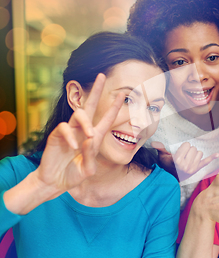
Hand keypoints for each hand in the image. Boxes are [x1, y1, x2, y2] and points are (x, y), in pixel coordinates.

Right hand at [35, 74, 124, 194]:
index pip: (107, 119)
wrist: (55, 182)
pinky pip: (64, 128)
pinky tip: (74, 147)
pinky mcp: (57, 135)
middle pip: (90, 105)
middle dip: (96, 91)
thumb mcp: (88, 169)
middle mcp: (83, 130)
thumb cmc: (73, 174)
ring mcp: (70, 131)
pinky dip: (70, 137)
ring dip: (86, 123)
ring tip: (90, 136)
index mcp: (94, 137)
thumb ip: (90, 156)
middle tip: (101, 76)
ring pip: (78, 115)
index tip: (123, 94)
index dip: (115, 108)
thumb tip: (90, 138)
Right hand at [153, 141, 218, 181]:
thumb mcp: (162, 157)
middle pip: (193, 148)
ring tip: (188, 160)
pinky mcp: (197, 170)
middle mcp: (186, 165)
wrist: (171, 178)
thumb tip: (154, 142)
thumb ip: (160, 148)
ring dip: (195, 154)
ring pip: (199, 153)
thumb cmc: (166, 165)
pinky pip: (206, 162)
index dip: (183, 147)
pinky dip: (212, 157)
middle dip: (189, 150)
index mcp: (178, 160)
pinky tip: (218, 154)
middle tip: (183, 157)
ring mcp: (193, 168)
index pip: (186, 145)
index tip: (179, 153)